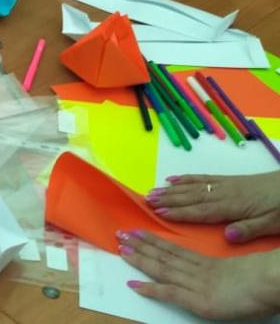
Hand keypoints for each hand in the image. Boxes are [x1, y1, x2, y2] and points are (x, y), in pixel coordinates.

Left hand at [117, 229, 279, 319]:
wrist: (273, 282)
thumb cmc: (268, 280)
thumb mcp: (242, 272)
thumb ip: (226, 271)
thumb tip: (219, 272)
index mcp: (210, 264)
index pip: (176, 250)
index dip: (155, 241)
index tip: (138, 231)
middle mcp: (199, 272)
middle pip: (164, 256)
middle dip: (141, 245)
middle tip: (120, 234)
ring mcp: (197, 285)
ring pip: (162, 269)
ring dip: (140, 259)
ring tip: (121, 249)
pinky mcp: (199, 301)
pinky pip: (170, 293)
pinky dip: (150, 289)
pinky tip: (133, 284)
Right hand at [146, 173, 279, 241]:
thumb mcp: (272, 224)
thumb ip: (250, 229)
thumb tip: (227, 235)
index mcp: (233, 207)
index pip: (201, 211)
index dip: (180, 212)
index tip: (160, 213)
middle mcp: (223, 194)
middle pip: (191, 197)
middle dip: (168, 199)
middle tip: (146, 201)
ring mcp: (224, 185)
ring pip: (192, 187)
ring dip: (171, 190)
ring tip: (152, 191)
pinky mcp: (228, 180)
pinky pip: (202, 178)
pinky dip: (186, 179)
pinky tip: (173, 179)